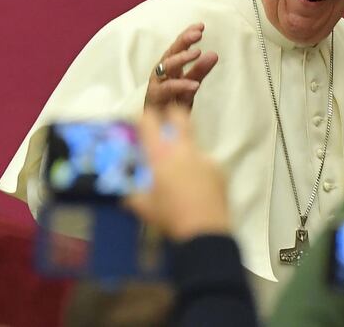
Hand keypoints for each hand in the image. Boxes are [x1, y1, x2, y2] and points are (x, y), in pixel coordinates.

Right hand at [125, 106, 229, 240]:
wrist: (204, 231)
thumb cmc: (169, 217)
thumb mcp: (143, 207)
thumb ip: (133, 196)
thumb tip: (125, 195)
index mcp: (161, 155)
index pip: (149, 122)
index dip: (144, 116)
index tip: (140, 117)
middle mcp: (183, 150)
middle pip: (180, 117)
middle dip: (173, 113)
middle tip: (167, 117)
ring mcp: (204, 157)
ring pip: (193, 143)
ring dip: (185, 149)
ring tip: (181, 169)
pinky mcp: (219, 168)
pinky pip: (205, 162)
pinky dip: (198, 169)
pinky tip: (197, 186)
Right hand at [144, 23, 218, 109]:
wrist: (159, 129)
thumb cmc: (172, 105)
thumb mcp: (190, 86)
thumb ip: (200, 71)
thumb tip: (214, 54)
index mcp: (169, 67)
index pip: (178, 47)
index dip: (187, 35)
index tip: (201, 25)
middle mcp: (161, 73)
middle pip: (170, 52)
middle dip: (183, 40)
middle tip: (198, 33)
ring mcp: (157, 84)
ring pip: (166, 67)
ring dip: (181, 58)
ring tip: (198, 52)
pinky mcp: (155, 98)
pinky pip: (168, 89)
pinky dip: (181, 85)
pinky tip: (195, 84)